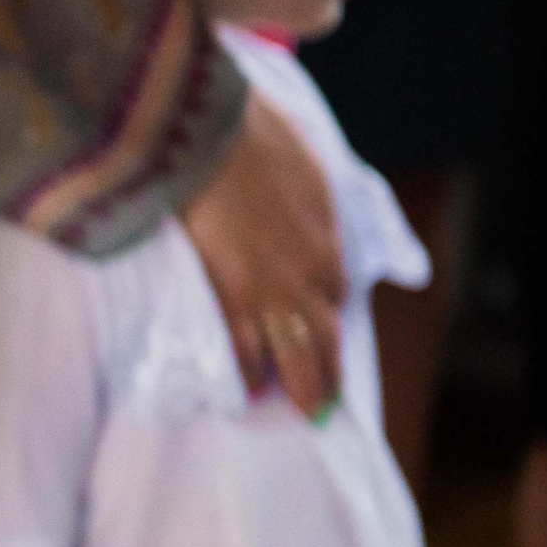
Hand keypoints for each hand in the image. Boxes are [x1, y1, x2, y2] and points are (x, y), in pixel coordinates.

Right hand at [181, 96, 343, 417]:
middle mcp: (307, 278)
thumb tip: (297, 195)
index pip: (334, 293)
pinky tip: (245, 391)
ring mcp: (268, 293)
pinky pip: (242, 350)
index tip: (318, 331)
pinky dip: (246, 374)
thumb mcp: (303, 163)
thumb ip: (304, 195)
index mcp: (327, 241)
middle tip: (324, 403)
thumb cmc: (254, 137)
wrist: (212, 138)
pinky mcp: (228, 299)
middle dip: (328, 374)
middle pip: (325, 340)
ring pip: (294, 356)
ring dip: (301, 385)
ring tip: (301, 409)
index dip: (326, 314)